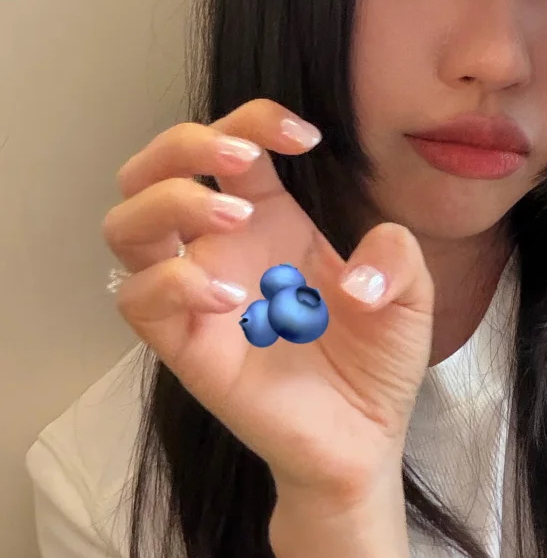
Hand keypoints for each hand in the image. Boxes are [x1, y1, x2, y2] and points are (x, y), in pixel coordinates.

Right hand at [103, 100, 432, 510]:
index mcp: (269, 216)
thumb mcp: (410, 295)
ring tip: (235, 215)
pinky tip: (231, 295)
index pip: (229, 140)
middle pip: (150, 168)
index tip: (305, 137)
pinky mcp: (184, 346)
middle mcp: (222, 246)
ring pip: (125, 225)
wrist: (365, 439)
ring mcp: (195, 295)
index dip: (255, 117)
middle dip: (183, 142)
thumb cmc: (375, 360)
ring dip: (171, 200)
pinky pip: (138, 301)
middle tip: (240, 157)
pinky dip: (174, 283)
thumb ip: (397, 258)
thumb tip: (358, 276)